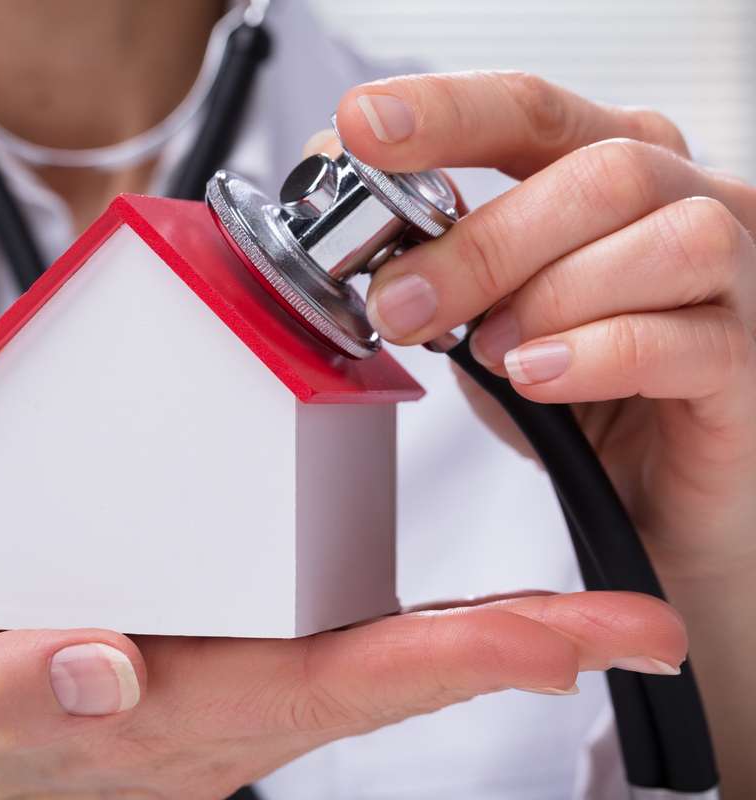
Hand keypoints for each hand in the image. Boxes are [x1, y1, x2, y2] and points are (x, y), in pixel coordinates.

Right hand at [0, 569, 683, 798]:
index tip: (565, 641)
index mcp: (171, 710)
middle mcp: (220, 702)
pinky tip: (448, 594)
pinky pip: (325, 635)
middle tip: (632, 626)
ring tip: (581, 612)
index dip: (457, 659)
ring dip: (480, 638)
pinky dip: (408, 620)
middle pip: (390, 677)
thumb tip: (102, 671)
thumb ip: (6, 684)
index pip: (338, 684)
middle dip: (516, 651)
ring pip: (371, 659)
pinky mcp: (206, 648)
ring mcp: (220, 680)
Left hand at [320, 70, 755, 790]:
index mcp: (609, 168)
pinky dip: (592, 353)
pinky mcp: (747, 362)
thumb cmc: (573, 390)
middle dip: (480, 242)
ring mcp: (736, 277)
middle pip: (599, 173)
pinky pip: (681, 339)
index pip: (532, 111)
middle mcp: (685, 202)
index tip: (365, 125)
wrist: (649, 495)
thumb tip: (341, 185)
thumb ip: (428, 250)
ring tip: (490, 350)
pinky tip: (538, 374)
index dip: (447, 113)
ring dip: (548, 296)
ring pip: (663, 240)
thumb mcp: (478, 311)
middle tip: (402, 303)